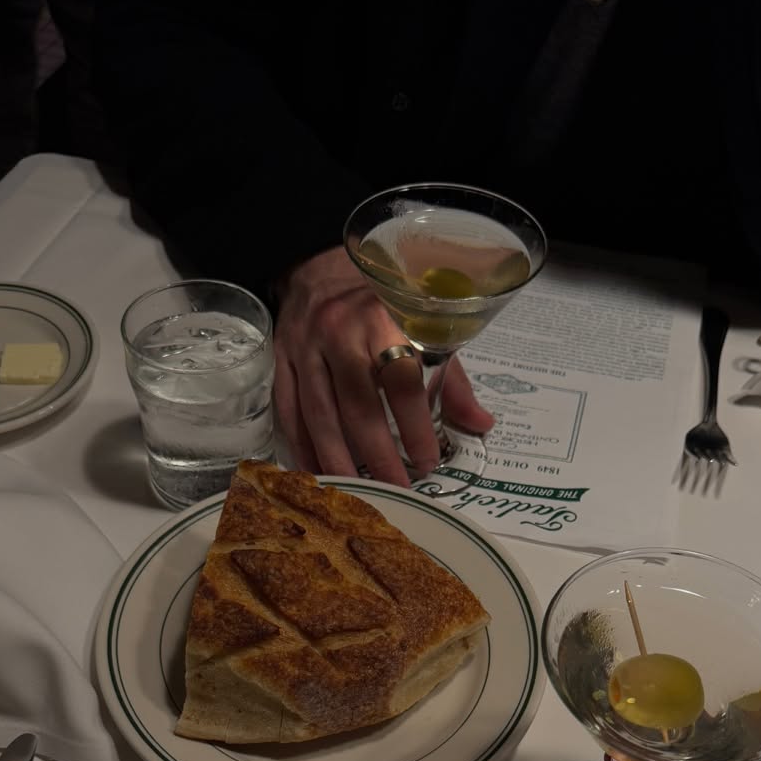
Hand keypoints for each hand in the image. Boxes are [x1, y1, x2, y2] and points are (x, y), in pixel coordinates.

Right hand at [273, 245, 493, 486]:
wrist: (317, 267)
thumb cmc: (378, 301)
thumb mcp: (420, 326)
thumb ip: (449, 377)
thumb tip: (481, 423)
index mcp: (384, 319)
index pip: (403, 381)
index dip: (416, 426)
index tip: (428, 461)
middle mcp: (341, 333)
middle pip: (358, 405)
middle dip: (378, 454)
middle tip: (397, 490)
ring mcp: (305, 349)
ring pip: (319, 414)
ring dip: (338, 460)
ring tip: (357, 493)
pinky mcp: (280, 361)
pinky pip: (289, 411)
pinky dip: (302, 446)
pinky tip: (316, 473)